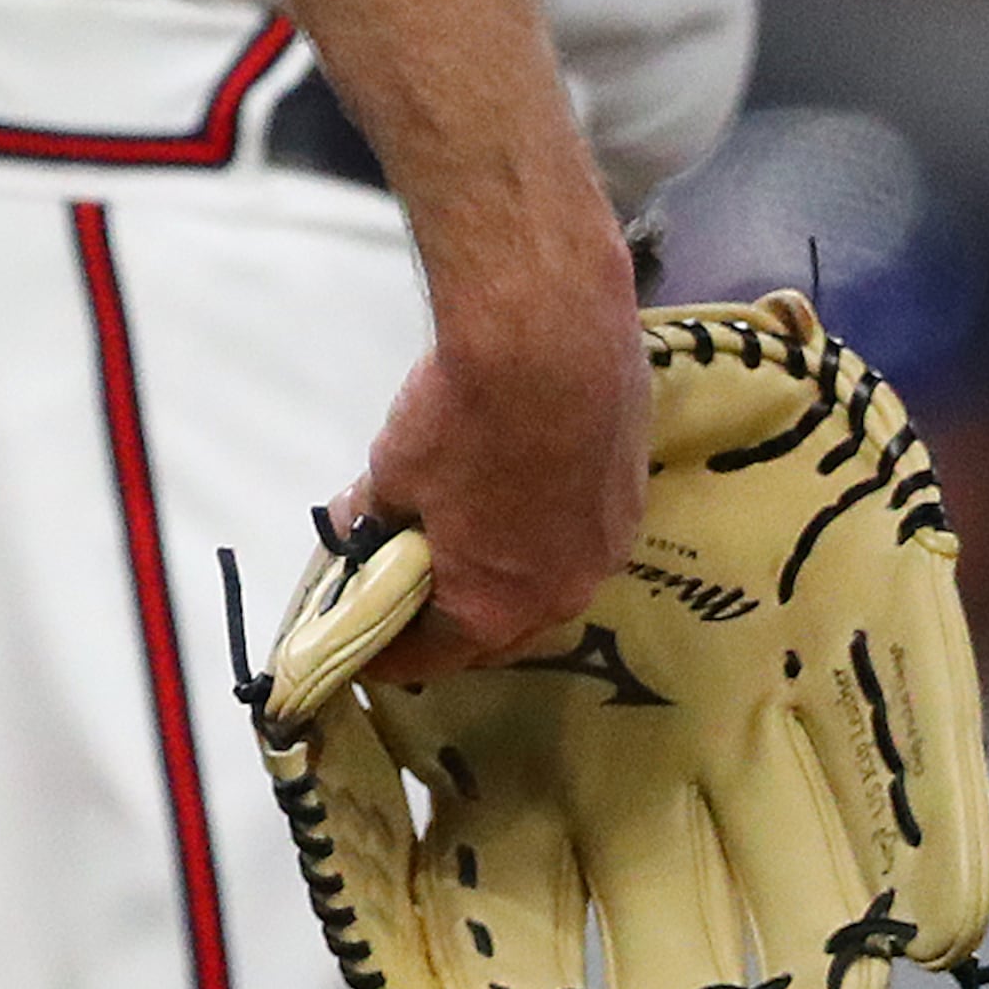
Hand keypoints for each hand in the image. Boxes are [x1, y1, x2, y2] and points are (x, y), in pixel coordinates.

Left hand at [339, 234, 647, 675]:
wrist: (550, 333)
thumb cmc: (463, 413)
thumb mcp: (394, 471)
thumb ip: (374, 516)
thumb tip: (355, 531)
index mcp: (497, 605)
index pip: (434, 656)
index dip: (391, 654)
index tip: (365, 649)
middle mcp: (565, 592)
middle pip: (499, 629)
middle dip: (453, 621)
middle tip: (413, 596)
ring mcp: (608, 545)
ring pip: (548, 581)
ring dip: (506, 572)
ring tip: (467, 540)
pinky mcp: (633, 494)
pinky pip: (579, 533)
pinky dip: (543, 528)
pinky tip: (520, 491)